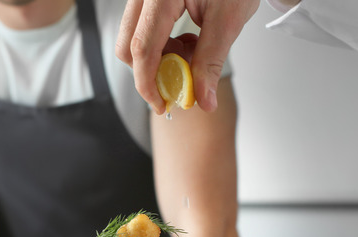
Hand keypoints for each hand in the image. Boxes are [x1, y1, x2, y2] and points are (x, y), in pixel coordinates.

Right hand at [116, 0, 258, 113]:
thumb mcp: (229, 18)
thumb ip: (212, 60)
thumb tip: (202, 98)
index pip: (142, 48)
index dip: (149, 84)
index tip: (162, 104)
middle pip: (128, 46)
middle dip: (152, 72)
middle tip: (181, 81)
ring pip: (133, 40)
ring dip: (159, 58)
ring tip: (191, 53)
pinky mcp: (148, 1)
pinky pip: (142, 30)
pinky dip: (161, 46)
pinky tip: (186, 41)